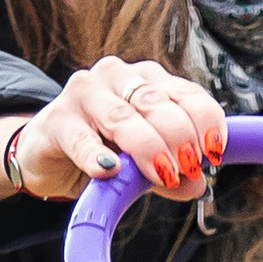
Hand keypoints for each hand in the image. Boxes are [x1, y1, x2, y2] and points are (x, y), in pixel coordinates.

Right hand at [0, 60, 227, 205]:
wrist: (48, 154)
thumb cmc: (104, 150)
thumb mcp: (144, 161)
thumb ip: (171, 171)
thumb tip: (198, 185)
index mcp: (147, 80)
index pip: (186, 92)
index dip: (205, 120)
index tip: (215, 152)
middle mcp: (118, 76)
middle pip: (156, 103)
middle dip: (178, 136)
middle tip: (188, 168)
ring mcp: (84, 93)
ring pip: (122, 116)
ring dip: (147, 147)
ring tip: (164, 174)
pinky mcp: (57, 119)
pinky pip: (81, 138)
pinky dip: (96, 155)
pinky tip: (108, 171)